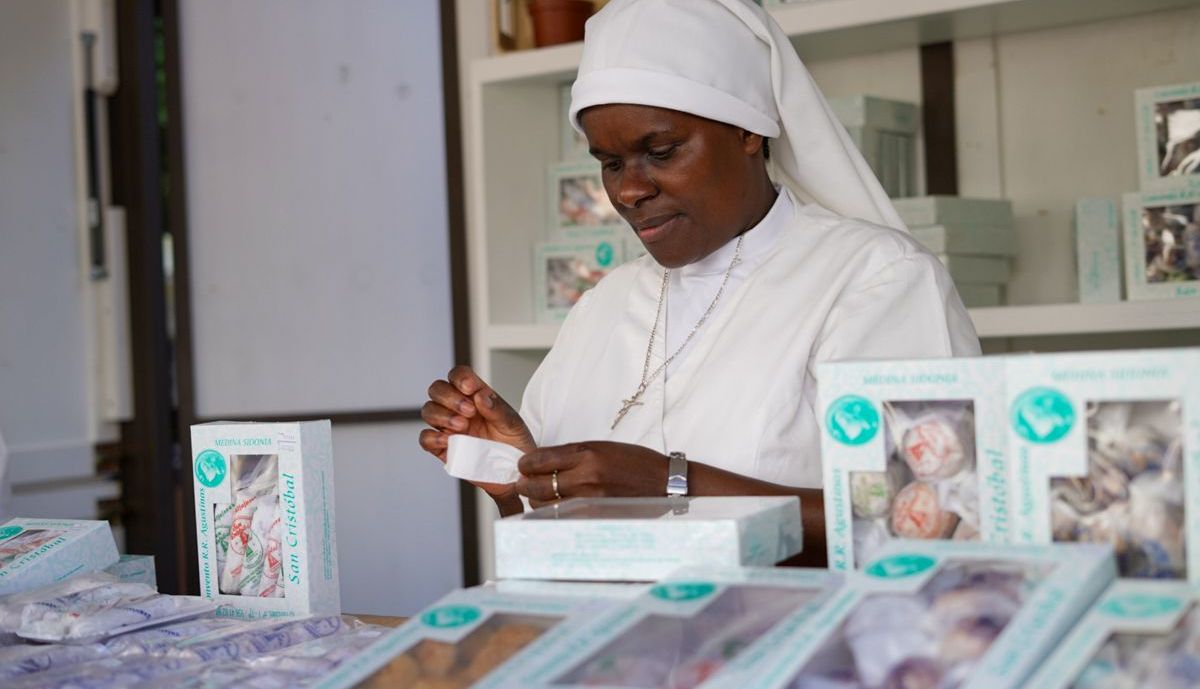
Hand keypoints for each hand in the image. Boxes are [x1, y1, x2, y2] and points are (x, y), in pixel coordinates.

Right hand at [419, 365, 535, 500]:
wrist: (513, 473)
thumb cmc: (514, 444)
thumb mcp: (513, 424)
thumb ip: (498, 409)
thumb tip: (481, 396)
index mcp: (475, 397)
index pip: (458, 375)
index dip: (460, 377)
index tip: (471, 388)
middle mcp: (458, 409)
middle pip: (437, 389)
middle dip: (449, 396)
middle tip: (469, 411)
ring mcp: (449, 428)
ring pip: (428, 410)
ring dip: (442, 414)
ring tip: (463, 426)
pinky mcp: (443, 449)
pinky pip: (426, 438)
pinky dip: (433, 437)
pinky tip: (449, 440)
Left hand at [515, 441, 668, 507]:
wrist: (665, 481)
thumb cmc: (635, 463)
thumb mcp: (602, 447)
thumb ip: (572, 455)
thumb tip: (542, 462)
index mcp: (586, 453)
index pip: (539, 459)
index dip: (525, 464)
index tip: (523, 466)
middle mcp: (585, 476)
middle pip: (536, 485)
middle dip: (524, 484)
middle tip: (523, 484)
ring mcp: (589, 499)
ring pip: (545, 505)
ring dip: (536, 502)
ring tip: (538, 498)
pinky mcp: (595, 517)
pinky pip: (562, 519)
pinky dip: (553, 515)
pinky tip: (554, 511)